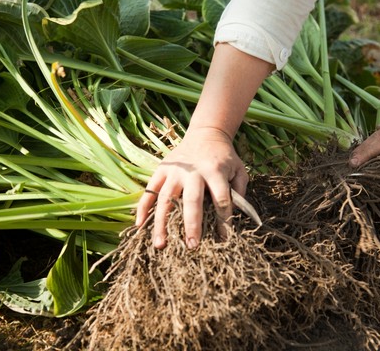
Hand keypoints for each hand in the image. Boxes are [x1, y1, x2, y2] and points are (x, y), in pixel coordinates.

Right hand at [136, 127, 248, 248]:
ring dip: (161, 223)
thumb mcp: (239, 170)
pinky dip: (143, 208)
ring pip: (166, 199)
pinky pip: (150, 190)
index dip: (224, 220)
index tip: (224, 239)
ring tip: (160, 245)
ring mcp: (174, 171)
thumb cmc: (225, 157)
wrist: (207, 134)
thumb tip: (235, 217)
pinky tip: (140, 226)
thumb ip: (239, 192)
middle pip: (192, 200)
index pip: (221, 199)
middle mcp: (193, 171)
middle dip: (192, 224)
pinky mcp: (162, 169)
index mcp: (215, 171)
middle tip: (192, 245)